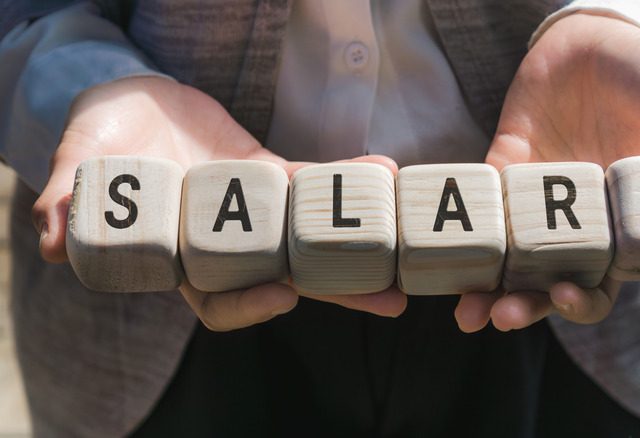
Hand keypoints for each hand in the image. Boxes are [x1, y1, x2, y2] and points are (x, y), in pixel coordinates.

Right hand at [32, 76, 405, 330]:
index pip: (217, 300)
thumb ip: (65, 202)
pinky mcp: (268, 175)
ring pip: (310, 237)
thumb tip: (49, 241)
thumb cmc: (97, 142)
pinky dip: (344, 184)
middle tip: (392, 300)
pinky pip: (311, 186)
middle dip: (338, 291)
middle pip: (286, 278)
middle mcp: (223, 245)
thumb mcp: (75, 167)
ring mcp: (251, 213)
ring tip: (404, 246)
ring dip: (358, 244)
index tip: (285, 297)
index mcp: (177, 258)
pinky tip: (381, 175)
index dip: (248, 306)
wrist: (127, 103)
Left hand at [456, 12, 639, 331]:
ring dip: (484, 282)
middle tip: (499, 317)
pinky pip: (483, 199)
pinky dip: (463, 220)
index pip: (599, 282)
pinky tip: (444, 242)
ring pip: (506, 253)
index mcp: (619, 228)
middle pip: (543, 279)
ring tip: (464, 307)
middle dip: (522, 304)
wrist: (609, 36)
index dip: (581, 300)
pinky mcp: (505, 165)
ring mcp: (536, 197)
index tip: (565, 297)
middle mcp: (573, 223)